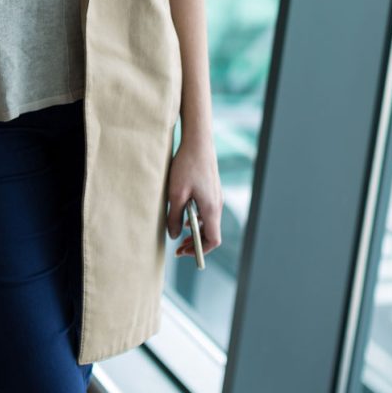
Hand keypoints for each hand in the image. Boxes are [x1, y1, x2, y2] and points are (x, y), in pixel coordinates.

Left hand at [167, 138, 222, 257]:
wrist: (198, 141)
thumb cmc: (186, 166)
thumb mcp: (176, 193)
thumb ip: (175, 217)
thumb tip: (174, 236)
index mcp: (211, 209)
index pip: (213, 240)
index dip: (199, 250)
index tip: (183, 251)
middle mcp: (217, 204)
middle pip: (211, 233)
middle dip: (196, 243)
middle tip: (179, 248)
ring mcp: (216, 196)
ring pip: (208, 221)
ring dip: (195, 230)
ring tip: (179, 231)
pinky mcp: (212, 189)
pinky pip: (207, 210)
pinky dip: (197, 217)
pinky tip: (184, 212)